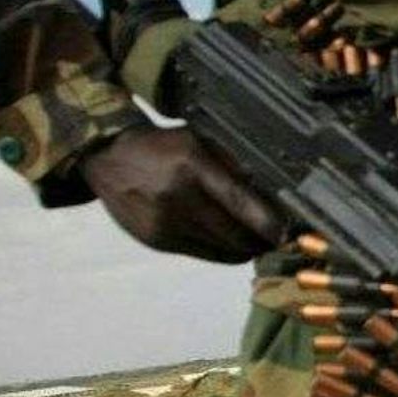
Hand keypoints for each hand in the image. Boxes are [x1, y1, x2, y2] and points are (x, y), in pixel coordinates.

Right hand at [80, 126, 281, 262]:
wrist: (110, 158)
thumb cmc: (163, 147)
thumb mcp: (199, 142)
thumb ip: (233, 165)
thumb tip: (271, 194)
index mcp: (192, 166)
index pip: (240, 203)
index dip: (268, 223)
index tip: (287, 232)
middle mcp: (177, 197)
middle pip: (234, 233)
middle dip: (261, 241)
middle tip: (278, 239)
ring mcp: (164, 223)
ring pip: (220, 249)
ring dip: (245, 250)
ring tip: (259, 243)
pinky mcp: (156, 240)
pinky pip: (201, 254)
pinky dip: (222, 253)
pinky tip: (233, 245)